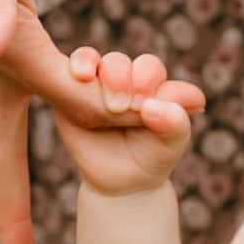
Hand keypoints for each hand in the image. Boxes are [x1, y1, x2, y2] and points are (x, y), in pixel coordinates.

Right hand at [53, 48, 198, 197]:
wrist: (121, 183)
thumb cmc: (152, 156)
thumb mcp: (172, 143)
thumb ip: (175, 122)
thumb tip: (152, 106)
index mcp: (151, 83)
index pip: (148, 68)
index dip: (145, 80)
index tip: (144, 107)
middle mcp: (123, 77)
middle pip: (117, 62)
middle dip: (118, 80)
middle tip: (120, 108)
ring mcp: (94, 82)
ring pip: (90, 60)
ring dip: (92, 70)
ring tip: (95, 98)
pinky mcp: (67, 89)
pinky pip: (67, 71)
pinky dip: (75, 66)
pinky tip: (81, 76)